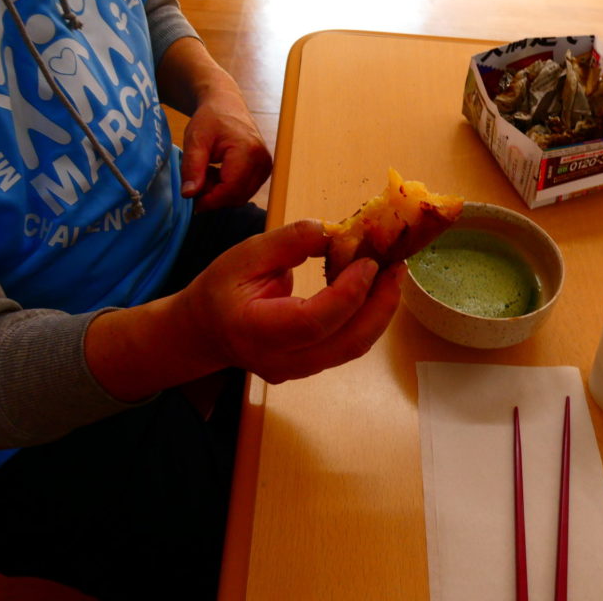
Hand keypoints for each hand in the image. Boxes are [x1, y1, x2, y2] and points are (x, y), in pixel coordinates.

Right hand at [85, 220, 403, 399]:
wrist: (205, 331)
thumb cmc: (220, 290)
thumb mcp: (244, 255)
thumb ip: (287, 242)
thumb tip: (333, 231)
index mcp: (257, 331)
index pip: (314, 321)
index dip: (349, 293)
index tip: (369, 261)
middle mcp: (281, 361)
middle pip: (346, 342)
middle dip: (380, 305)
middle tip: (397, 267)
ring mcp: (299, 370)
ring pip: (353, 348)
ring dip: (380, 311)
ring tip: (392, 275)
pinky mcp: (312, 366)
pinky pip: (347, 345)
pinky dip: (367, 317)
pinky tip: (374, 289)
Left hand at [179, 74, 271, 210]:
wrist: (227, 105)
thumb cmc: (210, 118)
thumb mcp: (195, 140)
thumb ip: (191, 168)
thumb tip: (189, 194)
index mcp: (248, 151)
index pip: (231, 189)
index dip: (210, 200)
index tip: (191, 199)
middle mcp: (262, 161)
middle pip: (237, 196)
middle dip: (214, 196)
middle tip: (197, 181)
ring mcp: (266, 167)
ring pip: (241, 196)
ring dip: (220, 193)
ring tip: (207, 173)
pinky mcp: (264, 170)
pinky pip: (245, 190)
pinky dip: (228, 188)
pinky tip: (217, 173)